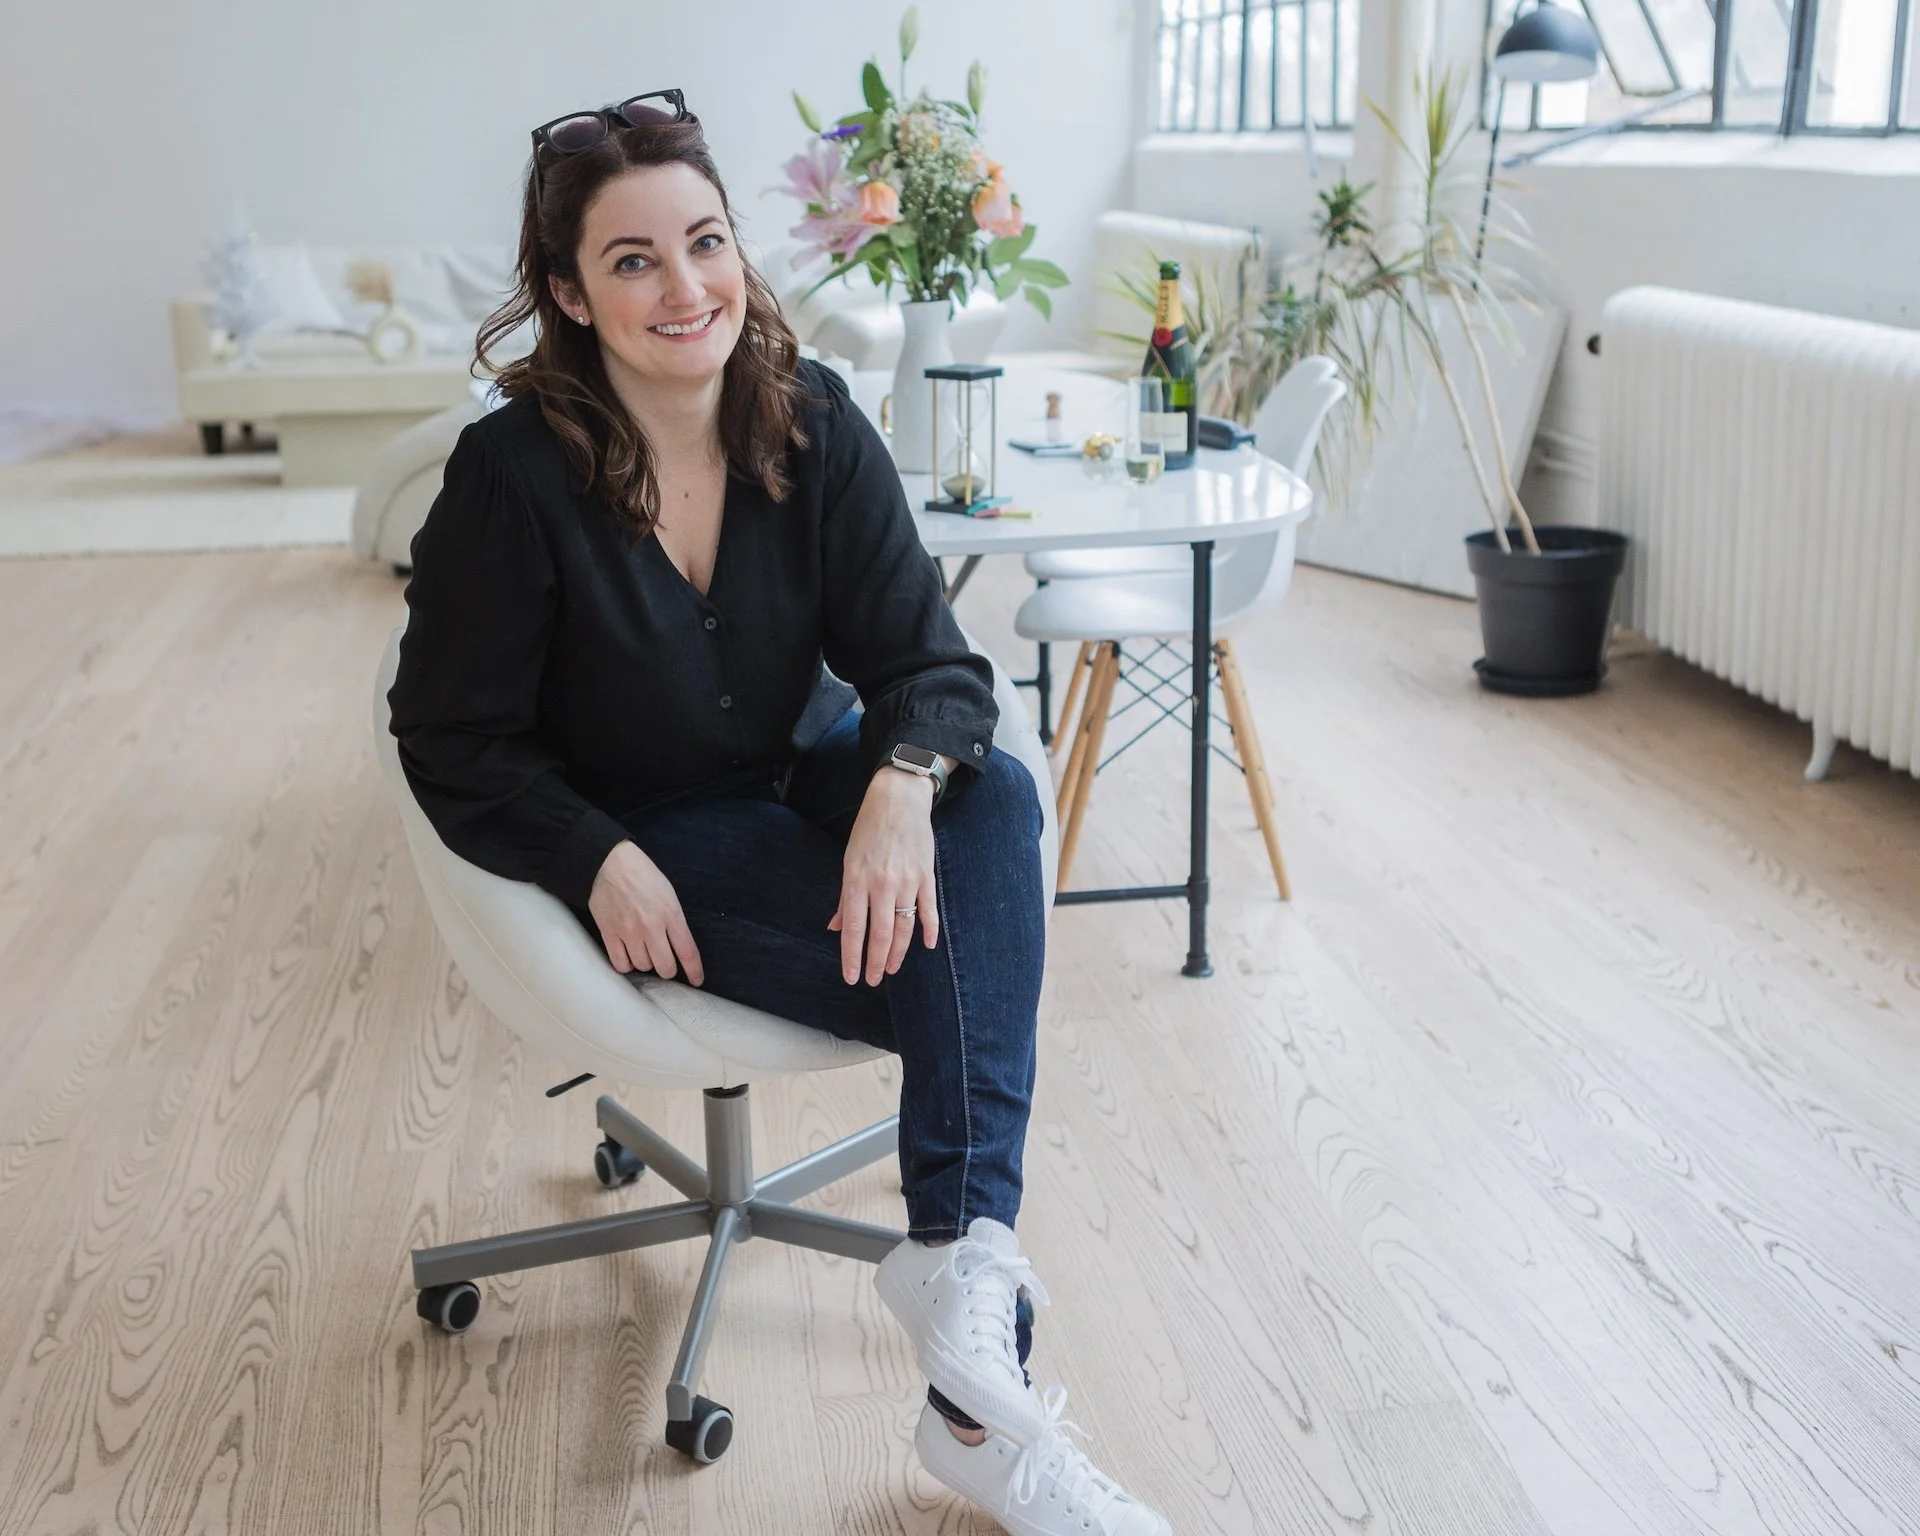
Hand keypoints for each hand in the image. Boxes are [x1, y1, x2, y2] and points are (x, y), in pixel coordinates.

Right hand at [587, 839, 704, 985]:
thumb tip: (678, 946)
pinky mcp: (609, 934)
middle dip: (668, 969)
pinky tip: (629, 955)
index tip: (697, 981)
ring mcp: (629, 932)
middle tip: (665, 963)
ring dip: (646, 963)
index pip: (687, 952)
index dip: (694, 971)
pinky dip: (627, 964)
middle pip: (665, 967)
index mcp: (670, 914)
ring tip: (644, 951)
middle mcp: (651, 927)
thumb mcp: (669, 893)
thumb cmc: (642, 875)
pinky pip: (621, 964)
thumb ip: (674, 920)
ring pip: (643, 967)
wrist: (609, 863)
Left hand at [829, 767, 939, 985]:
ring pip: (904, 927)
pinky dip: (929, 930)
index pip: (854, 928)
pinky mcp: (926, 876)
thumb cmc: (869, 829)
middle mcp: (882, 884)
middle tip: (872, 980)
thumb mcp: (849, 860)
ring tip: (890, 969)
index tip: (852, 977)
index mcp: (857, 880)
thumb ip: (846, 897)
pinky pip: (928, 910)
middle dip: (875, 962)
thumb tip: (837, 927)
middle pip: (880, 934)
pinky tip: (926, 946)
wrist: (899, 800)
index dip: (852, 956)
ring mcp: (907, 881)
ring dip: (897, 952)